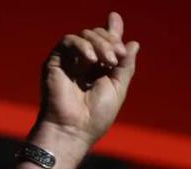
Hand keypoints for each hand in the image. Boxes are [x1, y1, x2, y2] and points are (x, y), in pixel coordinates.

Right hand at [34, 12, 139, 149]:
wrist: (75, 129)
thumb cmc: (97, 116)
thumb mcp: (118, 88)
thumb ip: (126, 65)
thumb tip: (134, 43)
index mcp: (100, 70)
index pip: (106, 43)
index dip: (112, 30)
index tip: (115, 17)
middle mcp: (84, 64)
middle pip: (98, 36)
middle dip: (110, 41)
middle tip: (116, 58)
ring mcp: (70, 62)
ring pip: (85, 35)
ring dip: (100, 43)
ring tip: (108, 61)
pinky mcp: (56, 62)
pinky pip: (69, 41)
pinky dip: (82, 45)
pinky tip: (91, 59)